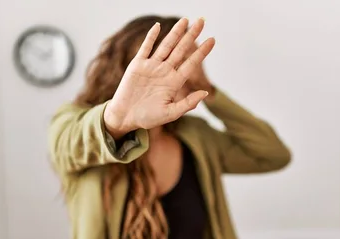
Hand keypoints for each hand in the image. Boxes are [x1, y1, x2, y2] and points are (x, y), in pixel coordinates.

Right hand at [104, 18, 215, 137]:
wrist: (125, 117)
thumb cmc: (148, 118)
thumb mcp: (170, 113)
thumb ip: (188, 104)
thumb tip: (206, 92)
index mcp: (174, 83)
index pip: (191, 63)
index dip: (202, 52)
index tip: (213, 40)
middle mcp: (165, 72)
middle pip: (181, 50)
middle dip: (191, 35)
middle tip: (202, 21)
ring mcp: (152, 66)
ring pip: (166, 45)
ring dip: (175, 33)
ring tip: (185, 20)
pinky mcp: (138, 65)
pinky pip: (146, 48)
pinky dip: (151, 37)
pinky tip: (158, 26)